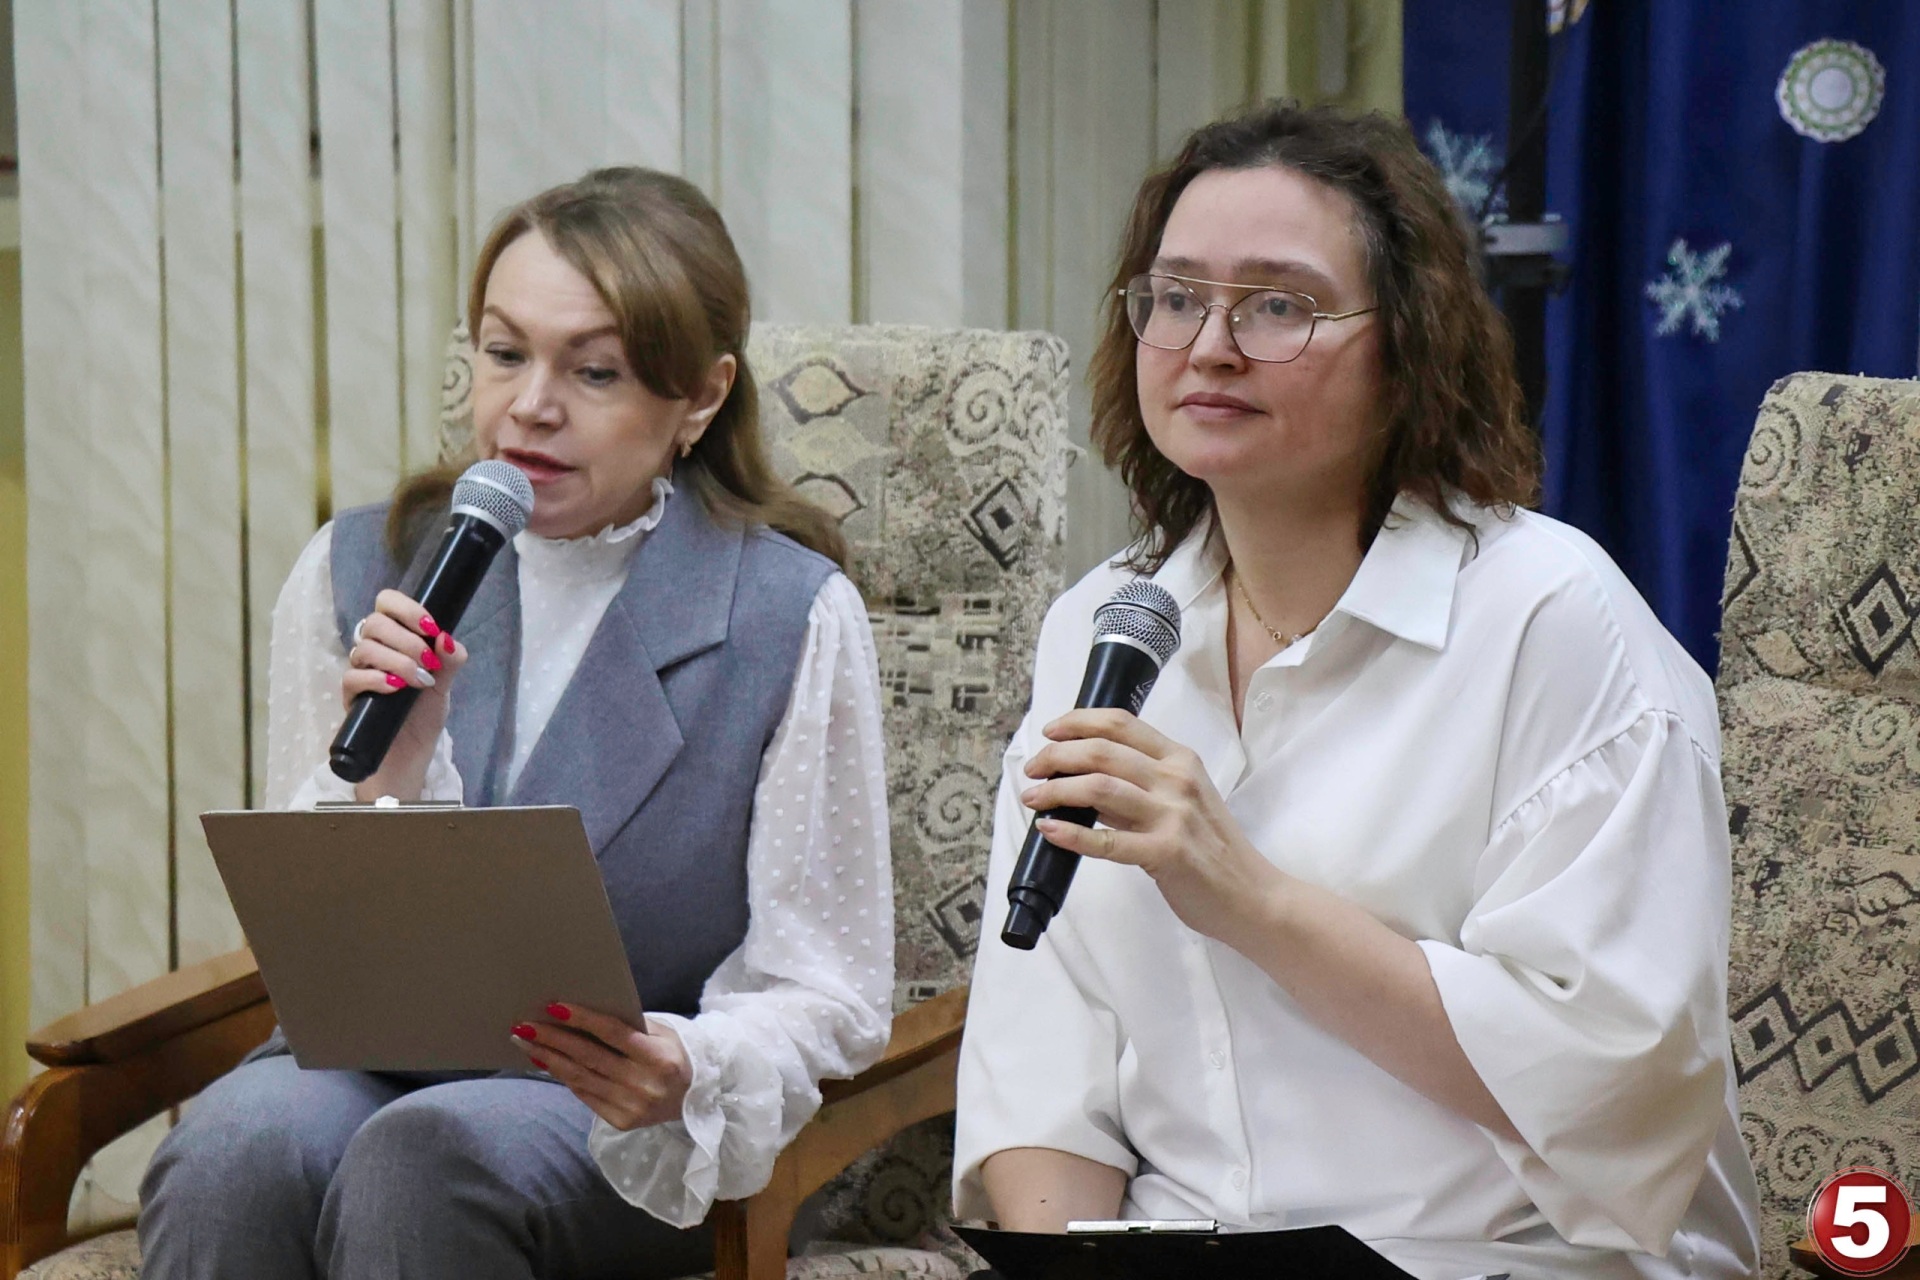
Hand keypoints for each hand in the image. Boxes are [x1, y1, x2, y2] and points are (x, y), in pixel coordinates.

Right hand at [343, 589, 465, 800]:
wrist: (409, 754)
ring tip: (419, 681)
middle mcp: (375, 650)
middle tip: (428, 662)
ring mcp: (360, 672)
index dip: (406, 608)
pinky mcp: (351, 697)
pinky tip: (395, 689)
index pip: (387, 603)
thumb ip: (450, 661)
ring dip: (397, 661)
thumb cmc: (423, 715)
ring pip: (364, 649)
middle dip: (406, 640)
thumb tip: (447, 637)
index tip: (430, 627)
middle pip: (374, 623)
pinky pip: (352, 677)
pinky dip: (376, 679)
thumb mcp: (445, 686)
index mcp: (396, 639)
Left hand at [509, 1002, 693, 1130]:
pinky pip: (585, 1095)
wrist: (695, 1098)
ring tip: (525, 1042)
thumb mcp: (664, 1034)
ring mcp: (632, 1106)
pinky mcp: (621, 1122)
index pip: (614, 1034)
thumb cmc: (675, 1055)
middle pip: (589, 1057)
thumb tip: (583, 1015)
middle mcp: (644, 1085)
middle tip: (524, 1026)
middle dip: (553, 1039)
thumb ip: (631, 1026)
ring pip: (581, 1078)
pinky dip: (564, 1077)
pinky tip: (546, 1062)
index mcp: (659, 1058)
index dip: (583, 1020)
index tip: (554, 1007)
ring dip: (549, 1059)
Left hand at [1018, 709, 1279, 946]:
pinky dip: (1072, 834)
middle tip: (1033, 769)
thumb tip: (1083, 782)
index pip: (1121, 724)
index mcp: (1180, 760)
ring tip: (1032, 797)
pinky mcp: (1166, 853)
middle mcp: (1176, 780)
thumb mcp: (1182, 803)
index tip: (1050, 732)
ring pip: (1100, 788)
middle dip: (1057, 755)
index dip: (1078, 721)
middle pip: (1102, 751)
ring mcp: (1173, 815)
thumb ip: (1137, 789)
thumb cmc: (1213, 849)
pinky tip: (1049, 830)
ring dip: (1056, 789)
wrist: (1252, 895)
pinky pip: (1108, 841)